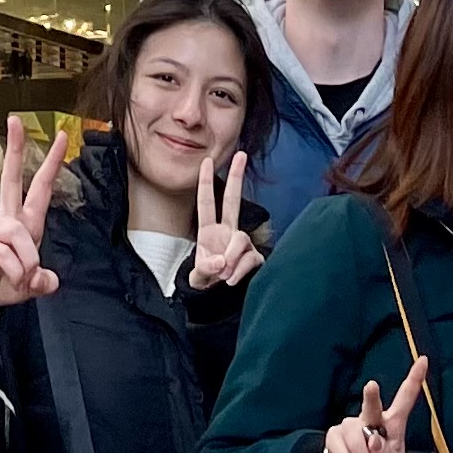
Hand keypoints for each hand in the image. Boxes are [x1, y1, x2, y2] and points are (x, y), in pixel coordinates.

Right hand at [0, 116, 63, 309]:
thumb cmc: (3, 282)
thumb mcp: (31, 284)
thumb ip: (43, 281)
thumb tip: (49, 281)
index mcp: (25, 223)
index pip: (39, 187)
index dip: (51, 163)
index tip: (62, 137)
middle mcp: (7, 221)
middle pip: (10, 178)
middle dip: (14, 149)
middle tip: (16, 120)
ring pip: (17, 232)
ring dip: (27, 259)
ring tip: (24, 276)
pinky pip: (5, 254)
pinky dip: (15, 271)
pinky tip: (13, 278)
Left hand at [189, 150, 261, 289]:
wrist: (221, 298)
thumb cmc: (207, 280)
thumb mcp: (198, 278)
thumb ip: (205, 269)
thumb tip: (222, 261)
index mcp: (209, 231)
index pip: (207, 203)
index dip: (207, 183)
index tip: (206, 161)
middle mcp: (227, 231)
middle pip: (233, 200)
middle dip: (237, 177)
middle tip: (241, 154)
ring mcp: (242, 242)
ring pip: (241, 239)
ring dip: (232, 258)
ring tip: (224, 275)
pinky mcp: (255, 256)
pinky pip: (251, 258)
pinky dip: (241, 270)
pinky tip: (232, 280)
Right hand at [320, 356, 426, 452]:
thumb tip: (373, 441)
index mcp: (392, 423)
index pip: (405, 399)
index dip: (414, 379)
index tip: (425, 359)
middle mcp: (371, 419)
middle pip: (371, 406)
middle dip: (371, 397)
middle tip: (372, 386)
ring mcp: (350, 426)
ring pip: (355, 438)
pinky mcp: (334, 436)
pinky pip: (342, 451)